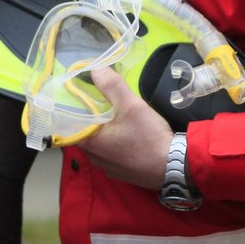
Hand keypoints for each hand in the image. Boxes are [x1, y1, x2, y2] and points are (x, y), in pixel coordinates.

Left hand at [75, 66, 174, 188]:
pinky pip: (113, 156)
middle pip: (86, 135)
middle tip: (105, 105)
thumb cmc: (148, 137)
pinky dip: (118, 146)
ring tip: (119, 119)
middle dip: (94, 120)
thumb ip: (111, 86)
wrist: (175, 167)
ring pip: (101, 146)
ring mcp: (108, 169)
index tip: (82, 100)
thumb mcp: (131, 105)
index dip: (74, 112)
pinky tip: (131, 137)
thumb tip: (95, 69)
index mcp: (90, 144)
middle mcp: (94, 159)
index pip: (69, 127)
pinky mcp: (122, 174)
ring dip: (106, 133)